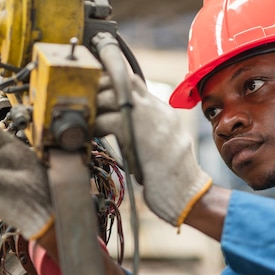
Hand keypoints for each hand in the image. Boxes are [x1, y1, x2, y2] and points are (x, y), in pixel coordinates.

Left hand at [96, 74, 211, 226]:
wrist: (186, 194)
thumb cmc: (173, 179)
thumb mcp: (162, 147)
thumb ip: (146, 132)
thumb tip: (122, 128)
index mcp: (164, 112)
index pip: (135, 84)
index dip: (113, 85)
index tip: (98, 95)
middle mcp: (158, 110)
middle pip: (123, 80)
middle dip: (101, 88)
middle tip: (87, 103)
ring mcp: (150, 119)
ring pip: (113, 95)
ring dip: (96, 105)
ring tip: (89, 119)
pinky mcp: (137, 132)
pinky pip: (107, 118)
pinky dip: (96, 124)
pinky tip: (93, 133)